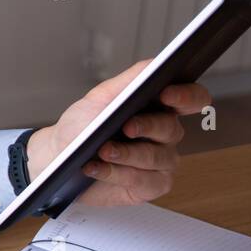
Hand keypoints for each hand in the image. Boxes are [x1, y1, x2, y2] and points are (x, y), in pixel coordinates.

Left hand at [27, 58, 211, 207]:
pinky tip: (96, 168)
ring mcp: (161, 162)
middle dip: (147, 126)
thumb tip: (157, 65)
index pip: (192, 99)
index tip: (167, 94)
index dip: (187, 96)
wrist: (58, 155)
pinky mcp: (150, 186)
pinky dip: (116, 173)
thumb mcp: (102, 97)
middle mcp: (164, 135)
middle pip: (172, 129)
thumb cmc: (82, 124)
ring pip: (157, 157)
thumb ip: (132, 80)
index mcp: (158, 108)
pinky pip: (143, 181)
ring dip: (127, 154)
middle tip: (125, 126)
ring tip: (102, 150)